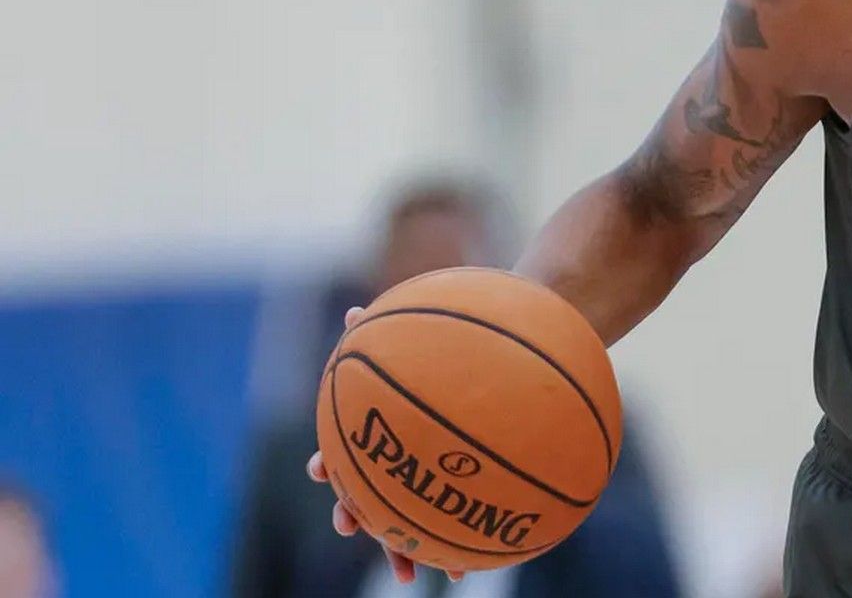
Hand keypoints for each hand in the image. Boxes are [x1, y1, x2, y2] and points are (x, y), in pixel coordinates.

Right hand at [306, 305, 462, 585]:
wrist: (499, 368)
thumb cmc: (451, 358)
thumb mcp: (421, 343)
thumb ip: (386, 333)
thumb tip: (354, 312)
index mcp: (379, 434)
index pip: (342, 449)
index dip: (327, 461)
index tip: (318, 470)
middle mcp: (394, 464)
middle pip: (365, 493)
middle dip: (355, 511)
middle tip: (349, 523)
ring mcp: (422, 484)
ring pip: (404, 523)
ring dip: (401, 548)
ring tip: (410, 571)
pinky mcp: (452, 499)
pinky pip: (451, 529)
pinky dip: (456, 547)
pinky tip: (467, 568)